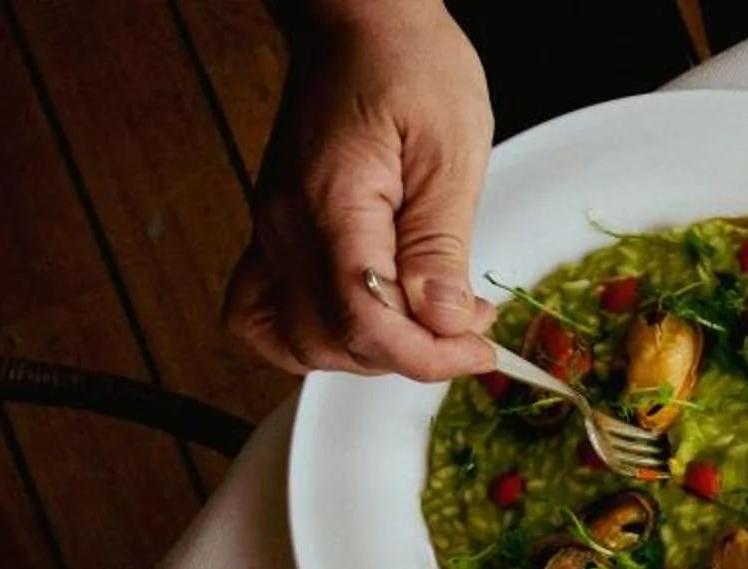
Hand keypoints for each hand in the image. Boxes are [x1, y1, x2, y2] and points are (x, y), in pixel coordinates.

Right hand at [225, 0, 494, 379]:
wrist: (362, 24)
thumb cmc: (411, 69)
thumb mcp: (450, 151)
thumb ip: (442, 243)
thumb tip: (445, 320)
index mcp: (331, 204)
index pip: (364, 319)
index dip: (426, 355)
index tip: (480, 348)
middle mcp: (285, 226)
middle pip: (328, 341)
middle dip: (405, 357)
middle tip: (466, 329)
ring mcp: (271, 232)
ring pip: (297, 341)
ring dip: (368, 354)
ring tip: (428, 320)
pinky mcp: (275, 234)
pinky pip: (267, 313)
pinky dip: (320, 338)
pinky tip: (373, 322)